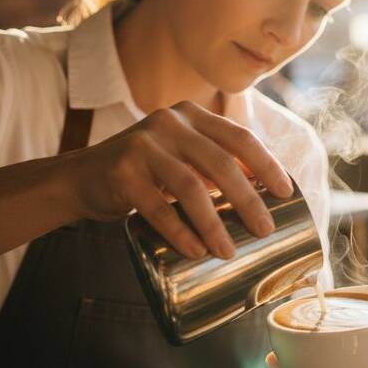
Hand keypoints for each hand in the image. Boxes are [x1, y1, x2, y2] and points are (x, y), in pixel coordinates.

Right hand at [66, 100, 293, 258]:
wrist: (81, 177)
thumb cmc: (146, 172)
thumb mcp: (181, 155)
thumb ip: (213, 162)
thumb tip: (266, 194)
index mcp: (192, 116)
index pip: (240, 137)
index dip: (266, 164)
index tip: (286, 192)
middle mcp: (169, 123)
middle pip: (220, 163)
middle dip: (248, 199)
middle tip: (265, 229)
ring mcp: (143, 145)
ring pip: (190, 187)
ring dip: (214, 223)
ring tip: (228, 251)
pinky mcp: (121, 173)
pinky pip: (156, 207)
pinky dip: (179, 232)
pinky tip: (196, 250)